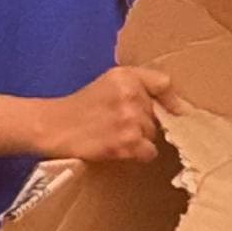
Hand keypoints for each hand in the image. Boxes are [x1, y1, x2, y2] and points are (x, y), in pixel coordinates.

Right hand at [39, 66, 169, 164]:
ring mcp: (129, 120)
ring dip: (140, 139)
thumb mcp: (108, 82)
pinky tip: (119, 148)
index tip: (174, 111)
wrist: (54, 127)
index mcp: (126, 76)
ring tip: (115, 135)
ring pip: (153, 134)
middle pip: (159, 114)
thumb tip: (177, 106)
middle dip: (145, 121)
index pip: (164, 83)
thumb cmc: (81, 106)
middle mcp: (130, 94)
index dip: (171, 100)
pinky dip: (138, 154)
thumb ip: (138, 85)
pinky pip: (149, 152)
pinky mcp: (126, 143)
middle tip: (121, 123)